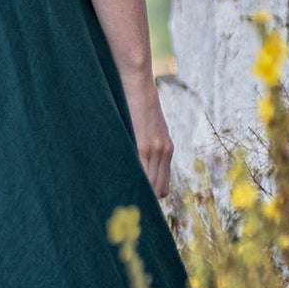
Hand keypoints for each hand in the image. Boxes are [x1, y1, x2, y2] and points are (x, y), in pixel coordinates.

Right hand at [123, 71, 173, 200]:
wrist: (138, 82)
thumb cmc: (138, 102)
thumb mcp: (149, 126)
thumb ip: (147, 144)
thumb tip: (135, 161)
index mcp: (167, 149)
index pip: (162, 186)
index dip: (150, 195)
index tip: (137, 202)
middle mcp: (165, 152)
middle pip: (158, 190)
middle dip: (144, 198)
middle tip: (129, 205)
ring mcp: (155, 149)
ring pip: (150, 184)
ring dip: (137, 192)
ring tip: (122, 200)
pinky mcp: (143, 144)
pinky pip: (141, 172)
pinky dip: (133, 181)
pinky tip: (121, 187)